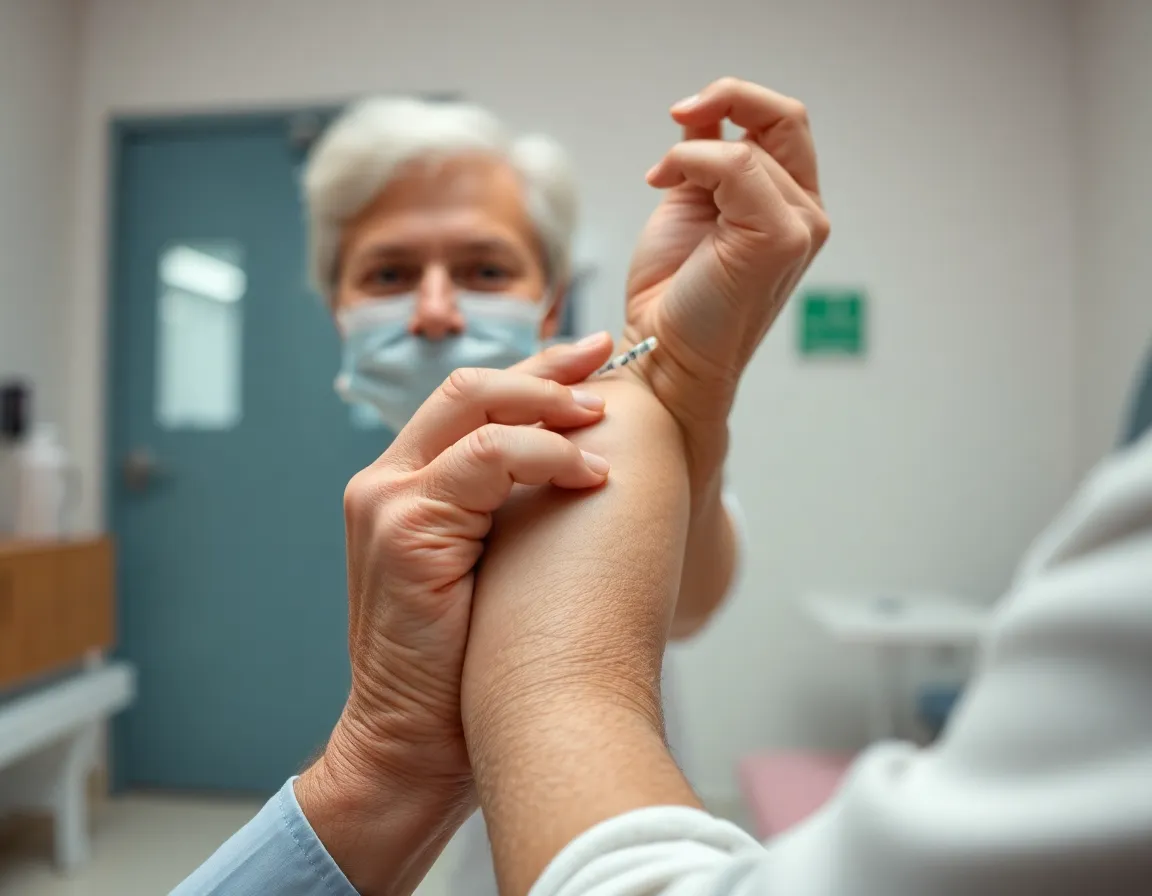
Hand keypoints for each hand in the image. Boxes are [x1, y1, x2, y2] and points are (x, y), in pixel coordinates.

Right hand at [298, 335, 613, 893]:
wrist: (414, 749)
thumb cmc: (468, 670)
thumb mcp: (492, 567)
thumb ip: (510, 511)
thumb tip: (586, 466)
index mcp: (408, 486)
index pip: (473, 403)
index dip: (535, 372)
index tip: (594, 360)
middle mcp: (388, 482)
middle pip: (470, 386)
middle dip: (546, 366)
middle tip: (607, 363)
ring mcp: (387, 500)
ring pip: (475, 406)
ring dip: (550, 404)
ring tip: (605, 420)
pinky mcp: (400, 527)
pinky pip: (483, 460)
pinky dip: (544, 456)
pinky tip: (588, 476)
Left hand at [625, 77, 829, 497]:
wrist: (663, 353)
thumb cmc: (673, 293)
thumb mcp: (690, 205)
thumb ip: (706, 159)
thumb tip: (702, 111)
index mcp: (789, 205)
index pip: (784, 124)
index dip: (737, 101)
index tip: (682, 114)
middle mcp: (805, 215)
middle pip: (787, 117)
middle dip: (729, 98)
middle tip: (679, 115)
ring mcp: (800, 228)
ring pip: (750, 146)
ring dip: (691, 152)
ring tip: (661, 183)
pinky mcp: (780, 239)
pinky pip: (738, 166)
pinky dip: (692, 162)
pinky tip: (664, 187)